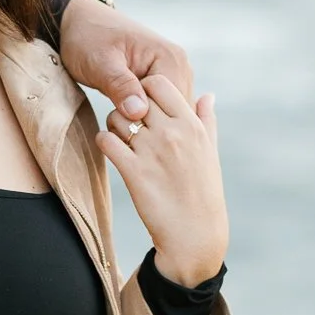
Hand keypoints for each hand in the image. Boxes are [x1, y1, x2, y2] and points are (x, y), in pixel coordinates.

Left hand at [59, 0, 192, 123]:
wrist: (79, 22)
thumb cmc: (86, 38)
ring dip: (147, 124)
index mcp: (171, 59)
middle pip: (176, 113)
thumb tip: (139, 113)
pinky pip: (161, 108)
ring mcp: (173, 74)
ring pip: (169, 114)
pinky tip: (126, 121)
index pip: (175, 107)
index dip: (151, 123)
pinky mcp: (162, 81)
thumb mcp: (99, 63)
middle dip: (150, 126)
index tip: (122, 126)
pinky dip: (145, 119)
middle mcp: (179, 66)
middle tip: (120, 129)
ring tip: (121, 125)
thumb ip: (119, 85)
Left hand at [96, 75, 228, 285]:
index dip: (144, 87)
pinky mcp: (133, 172)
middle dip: (127, 103)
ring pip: (116, 117)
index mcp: (191, 125)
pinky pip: (106, 141)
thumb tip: (207, 94)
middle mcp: (172, 133)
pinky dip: (104, 141)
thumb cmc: (203, 190)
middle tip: (127, 117)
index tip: (142, 101)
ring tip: (121, 137)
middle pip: (135, 97)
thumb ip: (206, 119)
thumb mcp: (210, 151)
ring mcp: (151, 151)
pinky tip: (112, 149)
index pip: (159, 82)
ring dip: (113, 124)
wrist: (193, 232)